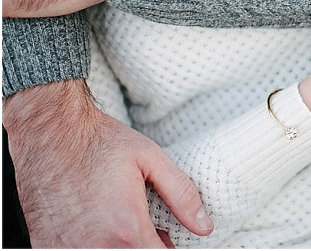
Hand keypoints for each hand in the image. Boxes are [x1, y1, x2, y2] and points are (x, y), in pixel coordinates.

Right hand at [3, 80, 213, 247]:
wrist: (48, 131)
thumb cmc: (98, 142)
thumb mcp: (151, 160)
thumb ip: (182, 196)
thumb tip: (204, 227)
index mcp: (127, 230)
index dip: (169, 248)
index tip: (168, 235)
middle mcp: (95, 248)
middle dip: (147, 247)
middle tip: (150, 228)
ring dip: (121, 248)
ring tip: (120, 224)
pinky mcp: (45, 247)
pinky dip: (93, 245)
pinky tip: (95, 225)